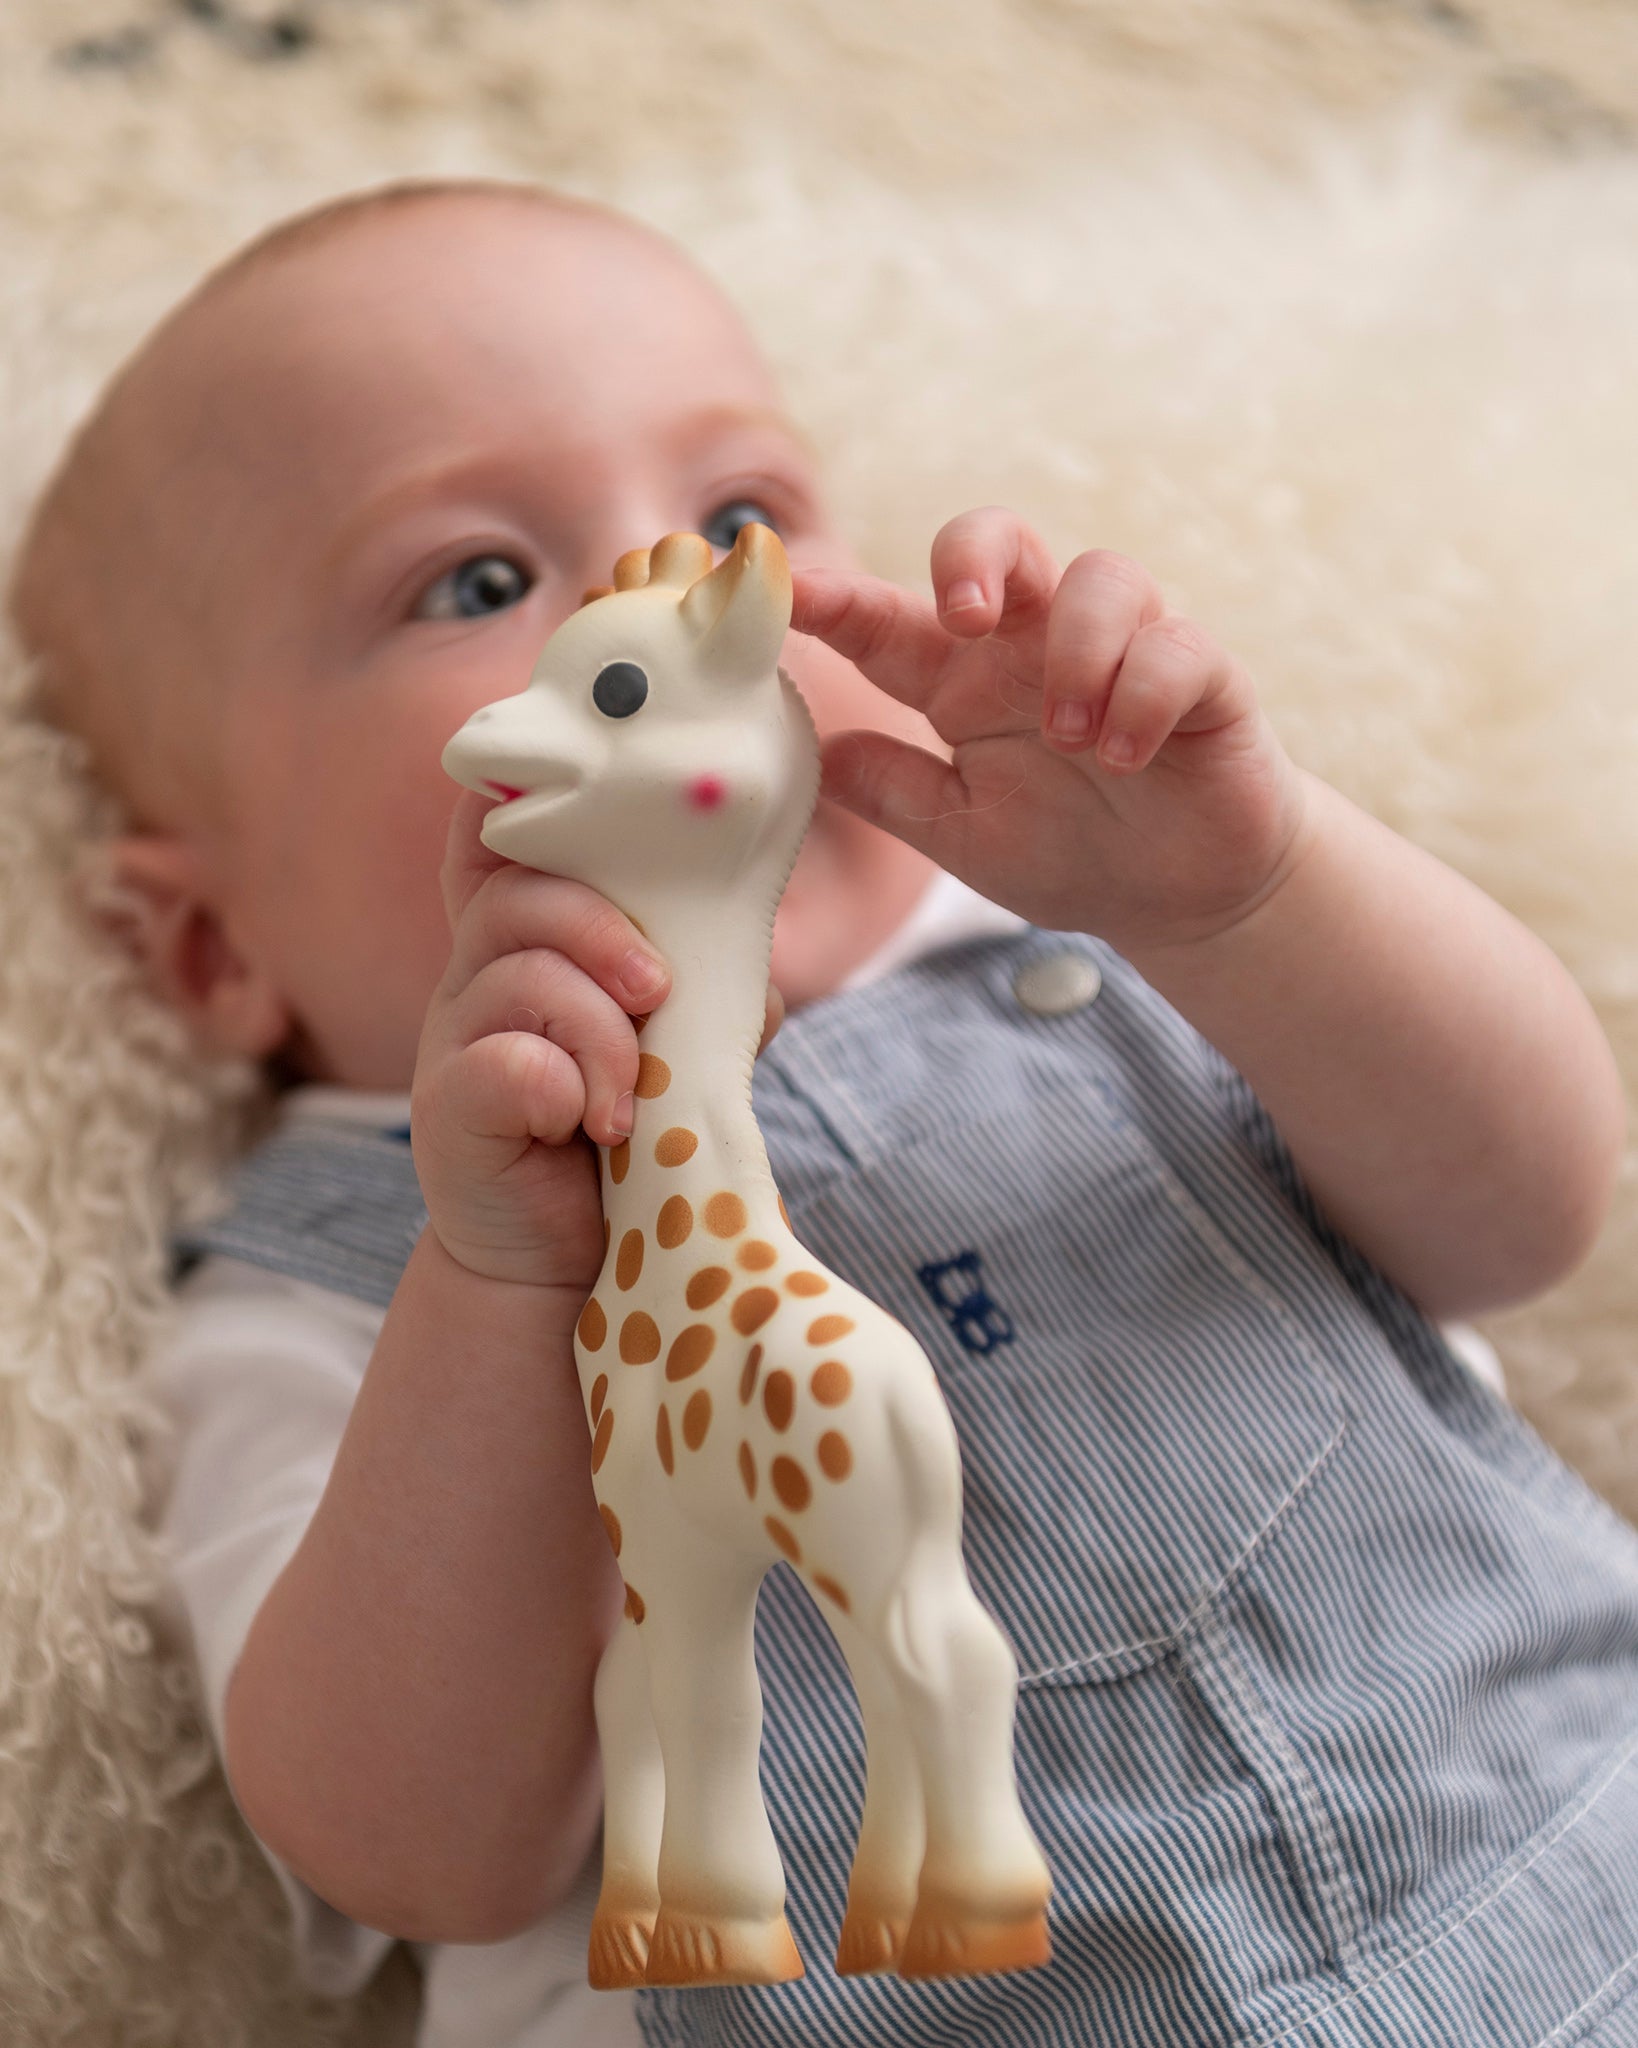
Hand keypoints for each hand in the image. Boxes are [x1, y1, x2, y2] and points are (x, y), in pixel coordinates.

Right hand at [413, 794, 783, 1292]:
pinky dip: (562, 1086)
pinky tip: (588, 1126)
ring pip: (521, 974)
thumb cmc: (628, 1144)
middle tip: (657, 994)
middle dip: (604, 932)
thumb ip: (715, 1004)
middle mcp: (479, 976)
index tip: (579, 796)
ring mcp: (454, 1039)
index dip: (519, 806)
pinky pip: (501, 1060)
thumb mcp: (679, 1059)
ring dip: (601, 1032)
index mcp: (532, 945)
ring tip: (629, 1098)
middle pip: (520, 893)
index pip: (500, 844)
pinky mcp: (446, 1106)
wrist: (571, 1263)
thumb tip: (758, 983)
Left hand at [793, 508, 1311, 958]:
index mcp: (964, 681)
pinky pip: (1176, 647)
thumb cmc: (1067, 851)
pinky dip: (1143, 695)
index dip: (836, 599)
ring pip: (1100, 577)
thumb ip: (891, 792)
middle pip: (1000, 540)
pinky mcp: (1202, 679)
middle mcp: (1037, 647)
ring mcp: (1122, 653)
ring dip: (1077, 650)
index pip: (888, 620)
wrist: (1179, 898)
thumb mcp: (960, 835)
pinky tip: (1124, 757)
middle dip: (972, 557)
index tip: (784, 589)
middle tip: (963, 620)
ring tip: (1068, 739)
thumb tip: (811, 754)